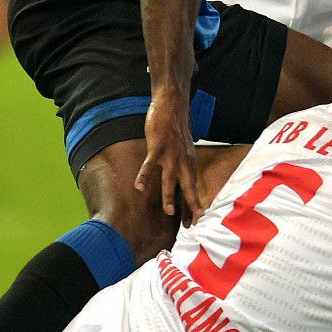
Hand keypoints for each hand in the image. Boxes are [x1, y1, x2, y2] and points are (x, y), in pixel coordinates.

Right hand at [136, 96, 203, 224]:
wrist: (172, 108)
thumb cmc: (176, 133)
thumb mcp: (184, 153)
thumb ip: (182, 170)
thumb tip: (182, 186)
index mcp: (189, 165)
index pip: (191, 190)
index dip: (192, 207)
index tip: (193, 224)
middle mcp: (183, 162)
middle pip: (188, 187)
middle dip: (190, 206)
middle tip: (191, 224)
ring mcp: (171, 155)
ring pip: (170, 179)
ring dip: (170, 195)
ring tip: (169, 211)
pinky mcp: (158, 148)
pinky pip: (149, 164)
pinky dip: (144, 175)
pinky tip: (138, 186)